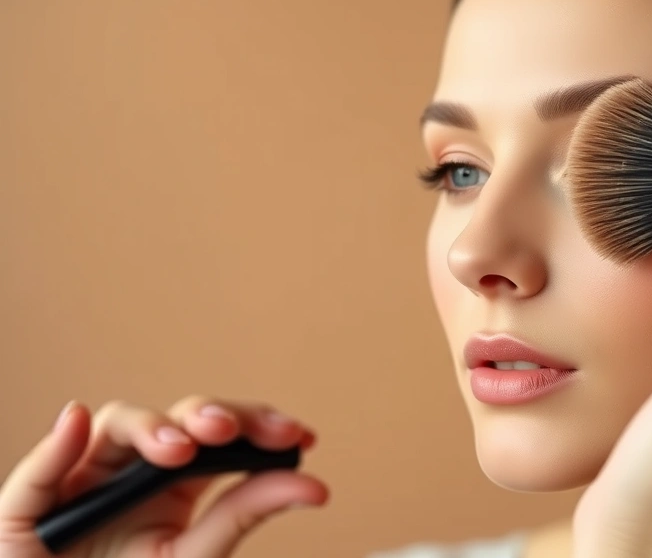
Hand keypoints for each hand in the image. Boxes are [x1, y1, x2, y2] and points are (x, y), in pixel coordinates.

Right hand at [0, 397, 327, 557]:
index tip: (298, 434)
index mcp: (175, 480)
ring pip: (118, 425)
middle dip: (210, 415)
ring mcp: (84, 474)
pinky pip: (38, 471)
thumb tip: (314, 484)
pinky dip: (56, 445)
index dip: (256, 423)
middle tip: (230, 431)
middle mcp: (134, 465)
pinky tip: (75, 422)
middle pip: (177, 418)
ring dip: (150, 427)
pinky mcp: (30, 502)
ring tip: (179, 448)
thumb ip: (244, 516)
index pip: (220, 434)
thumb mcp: (193, 555)